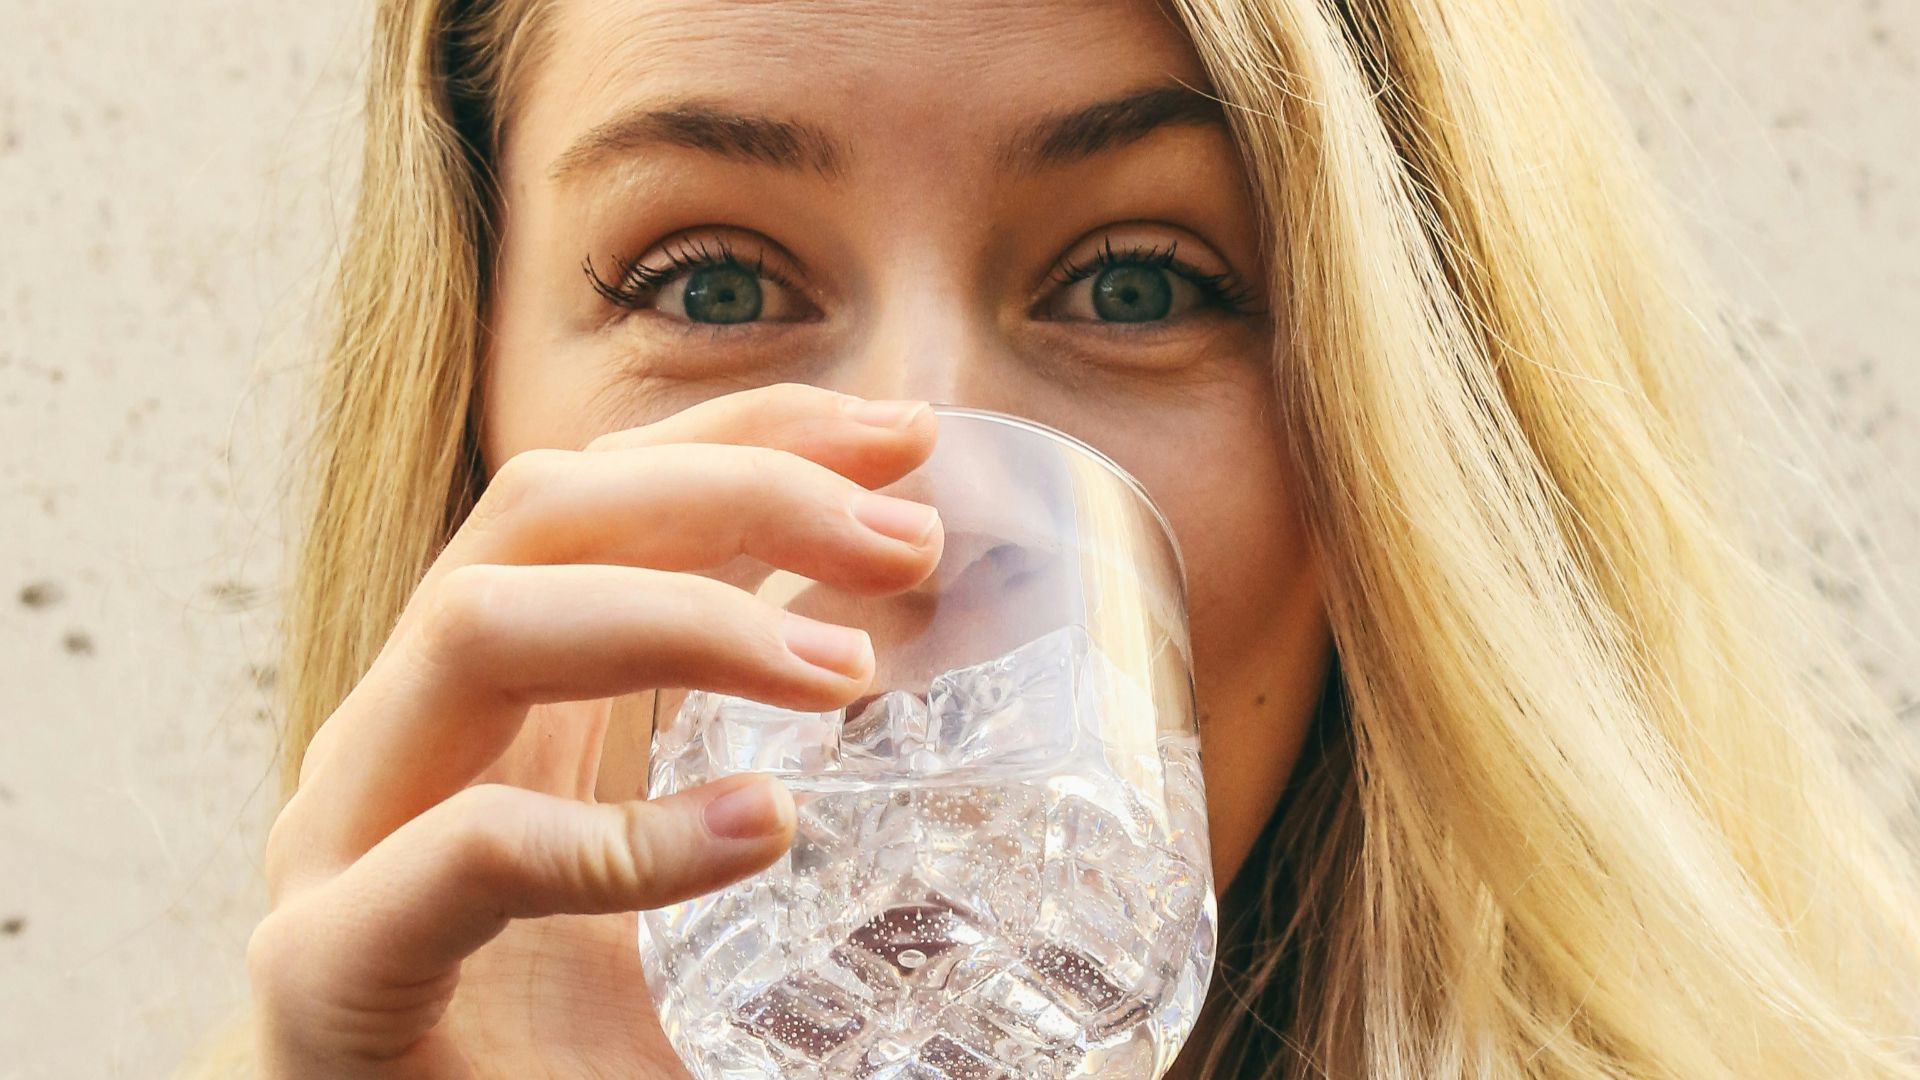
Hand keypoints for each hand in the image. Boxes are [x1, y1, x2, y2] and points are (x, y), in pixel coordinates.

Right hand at [247, 384, 942, 1077]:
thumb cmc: (567, 1046)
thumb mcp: (683, 865)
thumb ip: (755, 759)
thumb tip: (932, 688)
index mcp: (490, 693)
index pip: (605, 494)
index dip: (746, 434)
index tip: (902, 435)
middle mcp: (410, 731)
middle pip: (542, 512)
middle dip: (733, 487)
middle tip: (906, 535)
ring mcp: (348, 836)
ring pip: (478, 624)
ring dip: (681, 617)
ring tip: (844, 679)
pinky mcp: (328, 966)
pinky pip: (465, 851)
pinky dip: (619, 834)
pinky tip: (754, 829)